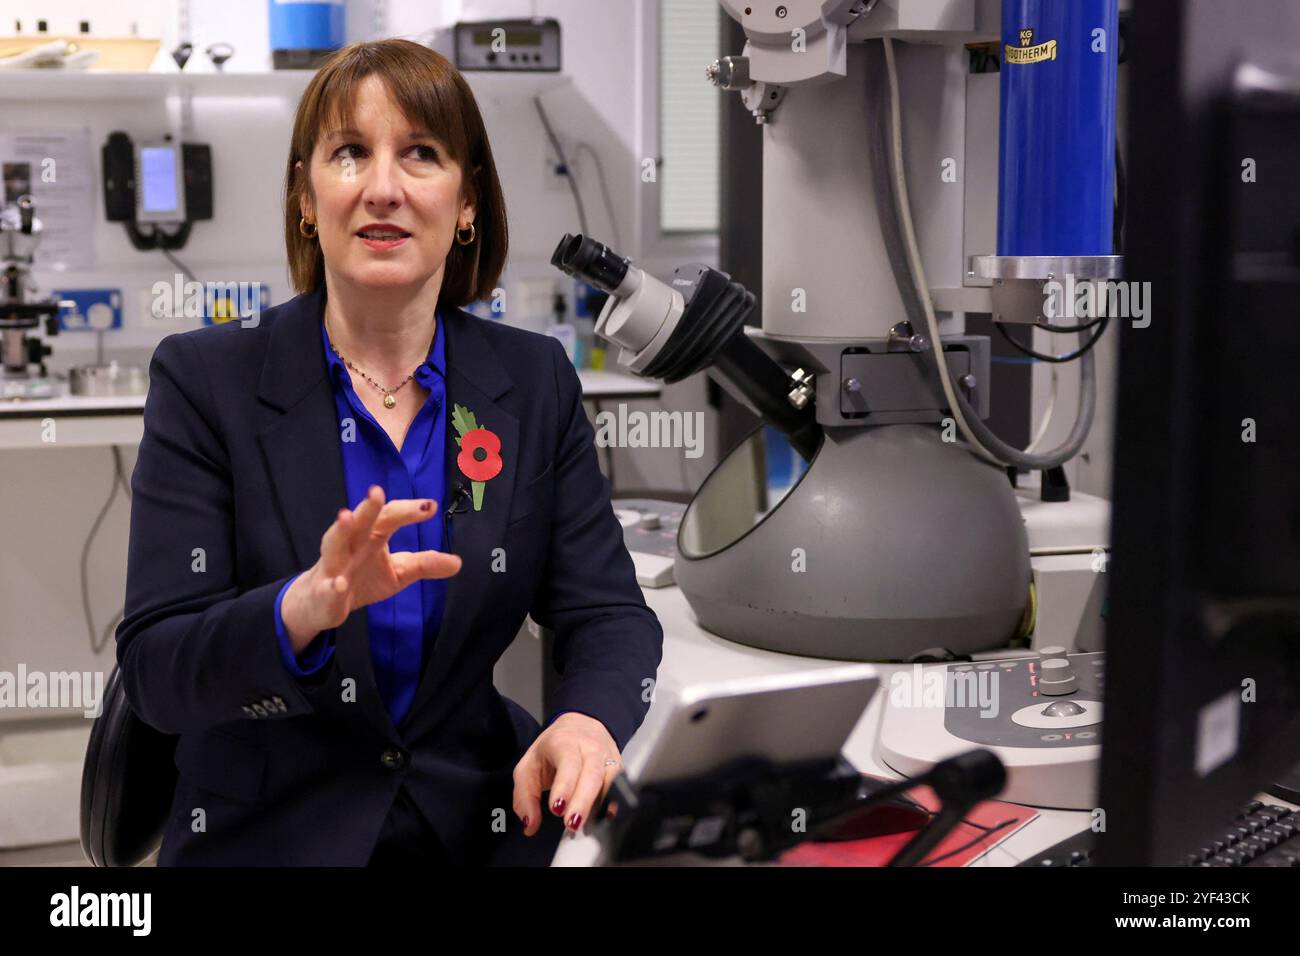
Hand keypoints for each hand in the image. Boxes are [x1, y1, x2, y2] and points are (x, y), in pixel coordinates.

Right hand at [281, 484, 461, 650]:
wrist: (323, 602)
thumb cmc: (362, 577)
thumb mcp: (399, 572)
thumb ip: (425, 564)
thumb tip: (457, 562)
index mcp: (371, 535)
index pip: (389, 516)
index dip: (408, 511)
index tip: (431, 507)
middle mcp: (351, 543)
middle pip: (360, 521)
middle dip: (368, 507)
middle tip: (377, 492)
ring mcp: (334, 565)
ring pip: (334, 544)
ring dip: (340, 530)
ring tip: (346, 516)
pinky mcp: (324, 590)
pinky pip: (327, 587)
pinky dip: (332, 585)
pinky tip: (339, 584)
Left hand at [512, 713, 620, 835]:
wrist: (580, 724)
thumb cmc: (553, 748)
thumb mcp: (528, 767)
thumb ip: (525, 797)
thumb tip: (530, 825)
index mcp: (565, 742)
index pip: (568, 763)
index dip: (564, 786)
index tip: (557, 808)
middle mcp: (590, 747)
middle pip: (592, 774)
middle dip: (582, 801)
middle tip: (572, 823)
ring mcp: (607, 756)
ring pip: (610, 781)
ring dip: (599, 805)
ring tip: (587, 825)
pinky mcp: (618, 767)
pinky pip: (619, 786)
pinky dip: (614, 802)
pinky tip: (606, 815)